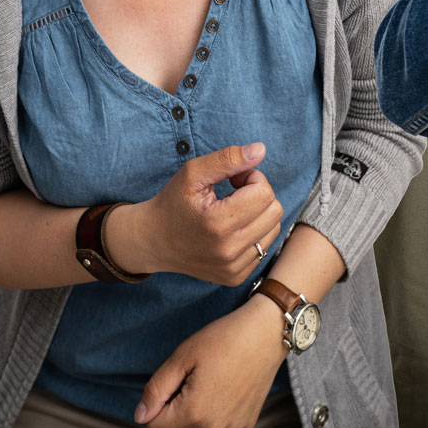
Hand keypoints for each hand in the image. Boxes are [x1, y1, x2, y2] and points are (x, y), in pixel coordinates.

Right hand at [116, 144, 281, 284]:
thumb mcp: (192, 173)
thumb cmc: (173, 202)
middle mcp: (227, 251)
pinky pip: (264, 247)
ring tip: (232, 211)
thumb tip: (261, 150)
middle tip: (234, 194)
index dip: (252, 178)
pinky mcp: (235, 277)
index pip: (264, 193)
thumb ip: (227, 158)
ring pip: (274, 228)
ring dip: (258, 214)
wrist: (153, 241)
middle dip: (258, 194)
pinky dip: (253, 234)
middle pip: (275, 211)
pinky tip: (231, 230)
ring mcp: (232, 268)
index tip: (234, 180)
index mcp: (217, 223)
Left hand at [135, 295, 285, 427]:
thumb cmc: (224, 338)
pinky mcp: (246, 423)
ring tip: (213, 379)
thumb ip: (156, 390)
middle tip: (194, 377)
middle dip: (175, 409)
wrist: (268, 332)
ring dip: (196, 411)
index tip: (174, 383)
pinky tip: (228, 386)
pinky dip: (216, 410)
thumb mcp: (182, 356)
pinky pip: (217, 425)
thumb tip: (141, 416)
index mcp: (194, 414)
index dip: (156, 406)